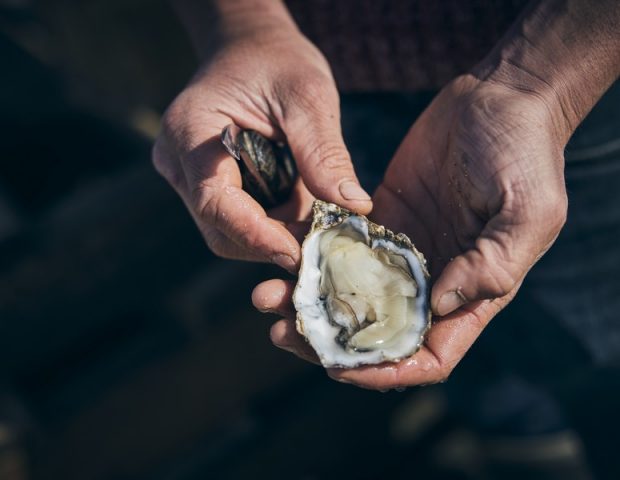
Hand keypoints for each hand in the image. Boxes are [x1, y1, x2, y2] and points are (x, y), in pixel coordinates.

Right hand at [153, 25, 370, 270]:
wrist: (250, 50)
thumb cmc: (276, 62)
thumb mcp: (308, 97)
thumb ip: (324, 152)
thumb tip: (354, 206)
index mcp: (191, 131)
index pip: (215, 201)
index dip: (257, 234)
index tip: (300, 253)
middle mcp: (177, 161)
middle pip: (219, 229)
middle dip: (271, 241)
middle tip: (320, 237)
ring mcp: (186, 176)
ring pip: (227, 232)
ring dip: (274, 234)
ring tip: (313, 213)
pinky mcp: (204, 185)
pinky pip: (235, 221)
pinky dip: (270, 223)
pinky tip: (298, 204)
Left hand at [254, 74, 568, 387]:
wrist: (500, 96)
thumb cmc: (525, 153)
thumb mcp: (527, 212)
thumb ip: (492, 264)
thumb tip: (438, 306)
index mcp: (471, 291)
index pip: (428, 354)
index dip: (388, 371)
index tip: (340, 368)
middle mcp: (432, 278)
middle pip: (376, 330)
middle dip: (329, 339)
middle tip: (280, 330)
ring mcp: (402, 248)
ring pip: (349, 291)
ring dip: (310, 301)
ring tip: (267, 294)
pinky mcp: (380, 216)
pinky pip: (340, 244)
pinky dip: (313, 256)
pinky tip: (283, 253)